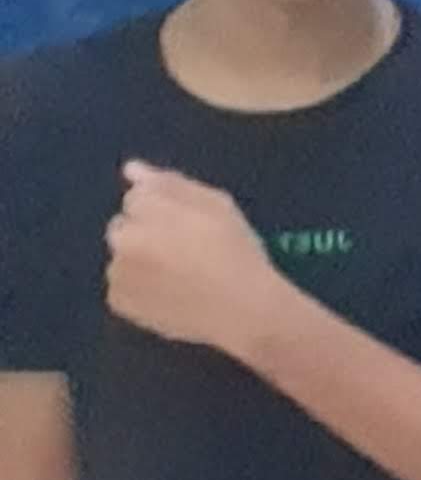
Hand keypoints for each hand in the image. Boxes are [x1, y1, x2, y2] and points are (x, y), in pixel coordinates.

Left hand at [102, 164, 288, 362]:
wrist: (244, 310)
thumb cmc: (237, 251)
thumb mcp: (217, 205)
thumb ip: (170, 183)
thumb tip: (131, 169)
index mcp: (146, 208)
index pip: (137, 198)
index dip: (165, 212)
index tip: (190, 228)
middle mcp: (122, 237)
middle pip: (123, 226)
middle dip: (144, 234)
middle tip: (183, 252)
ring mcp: (117, 272)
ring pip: (122, 258)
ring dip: (140, 261)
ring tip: (179, 277)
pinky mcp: (118, 302)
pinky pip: (122, 288)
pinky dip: (139, 289)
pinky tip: (169, 295)